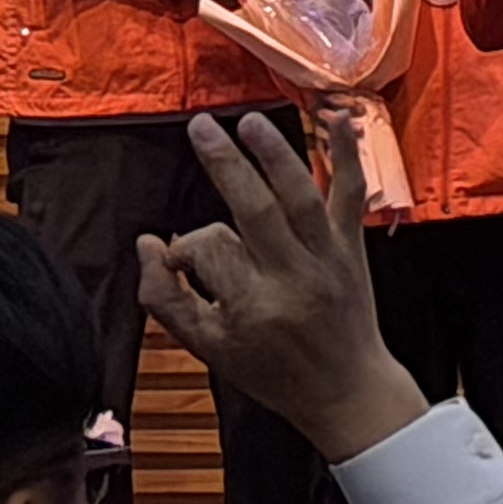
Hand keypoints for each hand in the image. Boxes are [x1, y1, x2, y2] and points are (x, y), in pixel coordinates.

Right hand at [137, 112, 426, 463]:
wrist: (344, 387)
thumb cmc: (270, 371)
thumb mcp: (207, 349)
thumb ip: (167, 299)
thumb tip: (147, 243)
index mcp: (250, 307)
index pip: (210, 248)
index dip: (185, 244)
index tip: (178, 255)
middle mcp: (291, 277)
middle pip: (256, 209)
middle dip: (225, 164)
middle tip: (200, 127)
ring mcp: (328, 258)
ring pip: (302, 196)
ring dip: (277, 152)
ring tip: (249, 121)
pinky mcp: (354, 246)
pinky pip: (352, 194)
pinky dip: (346, 154)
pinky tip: (338, 116)